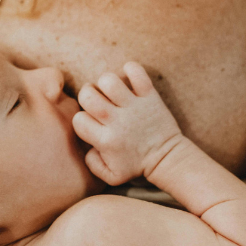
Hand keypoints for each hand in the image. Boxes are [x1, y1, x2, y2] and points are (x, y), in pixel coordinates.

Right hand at [72, 62, 181, 184]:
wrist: (167, 158)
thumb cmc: (136, 166)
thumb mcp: (111, 176)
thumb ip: (91, 164)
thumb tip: (88, 145)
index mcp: (105, 140)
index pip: (78, 119)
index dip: (81, 119)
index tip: (91, 123)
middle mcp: (117, 121)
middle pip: (88, 95)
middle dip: (88, 95)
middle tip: (98, 102)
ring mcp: (134, 106)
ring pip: (108, 80)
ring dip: (106, 82)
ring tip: (112, 91)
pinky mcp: (149, 96)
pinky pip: (136, 72)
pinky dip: (130, 70)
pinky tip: (129, 79)